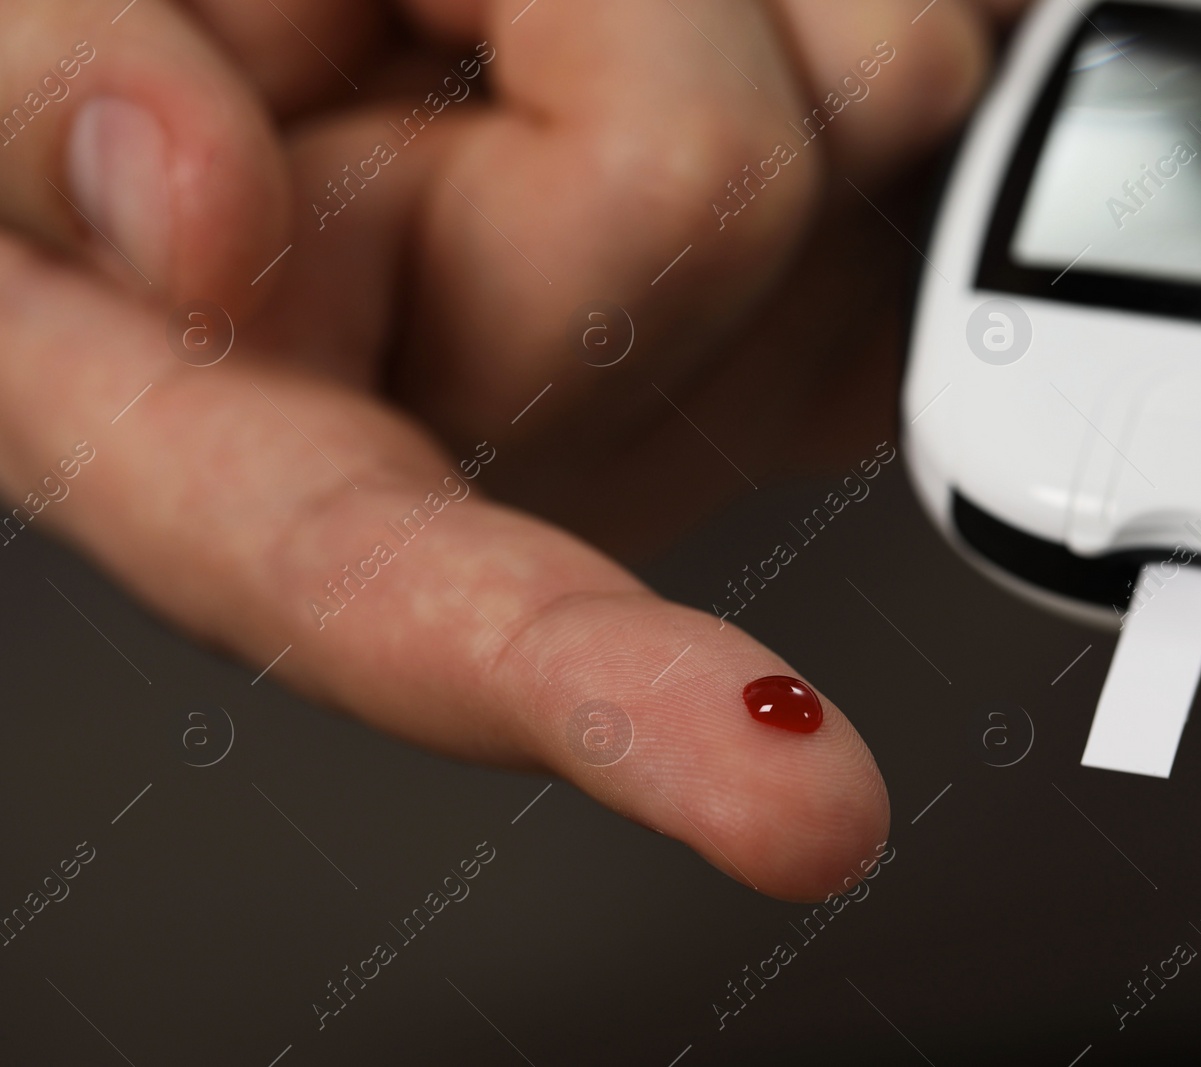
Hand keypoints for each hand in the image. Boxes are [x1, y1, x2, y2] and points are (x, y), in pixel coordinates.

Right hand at [0, 0, 1018, 900]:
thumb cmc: (180, 28)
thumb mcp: (6, 23)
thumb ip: (28, 94)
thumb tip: (185, 215)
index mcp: (250, 397)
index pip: (384, 575)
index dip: (577, 677)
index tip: (793, 797)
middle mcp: (505, 412)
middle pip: (704, 198)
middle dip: (583, 3)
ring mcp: (702, 352)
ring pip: (865, 103)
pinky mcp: (836, 264)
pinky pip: (931, 81)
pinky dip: (834, 4)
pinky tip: (707, 25)